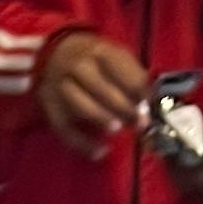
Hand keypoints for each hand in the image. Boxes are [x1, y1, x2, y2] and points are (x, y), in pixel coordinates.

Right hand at [34, 29, 149, 158]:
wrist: (58, 55)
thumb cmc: (97, 61)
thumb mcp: (117, 58)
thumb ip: (134, 78)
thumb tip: (152, 103)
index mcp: (99, 51)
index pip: (119, 69)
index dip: (137, 88)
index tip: (151, 103)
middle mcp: (78, 66)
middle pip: (99, 87)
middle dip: (122, 107)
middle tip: (139, 123)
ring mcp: (60, 86)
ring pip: (79, 104)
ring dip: (100, 118)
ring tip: (117, 129)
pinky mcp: (50, 106)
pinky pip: (64, 127)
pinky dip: (81, 143)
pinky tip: (99, 152)